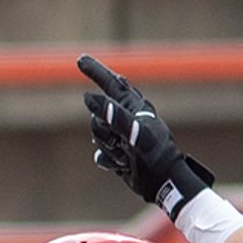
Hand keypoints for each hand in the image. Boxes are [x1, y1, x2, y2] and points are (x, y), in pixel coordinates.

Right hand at [76, 54, 215, 215]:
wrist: (163, 183)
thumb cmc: (156, 154)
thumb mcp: (136, 133)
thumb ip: (114, 115)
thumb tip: (89, 98)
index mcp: (135, 107)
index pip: (112, 84)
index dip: (96, 71)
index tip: (80, 59)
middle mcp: (127, 118)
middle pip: (97, 115)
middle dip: (103, 130)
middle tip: (119, 143)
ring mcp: (122, 136)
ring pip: (97, 135)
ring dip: (108, 148)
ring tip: (126, 156)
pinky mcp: (118, 153)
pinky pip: (99, 154)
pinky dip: (108, 161)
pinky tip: (122, 165)